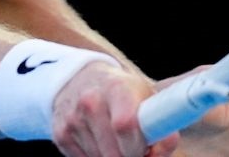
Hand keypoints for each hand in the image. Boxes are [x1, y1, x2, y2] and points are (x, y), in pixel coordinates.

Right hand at [51, 61, 180, 156]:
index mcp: (117, 89)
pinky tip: (101, 143)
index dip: (138, 146)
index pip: (125, 125)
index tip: (147, 150)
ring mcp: (73, 119)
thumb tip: (167, 144)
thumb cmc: (122, 92)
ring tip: (118, 142)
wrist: (81, 80)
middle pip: (114, 152)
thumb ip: (161, 121)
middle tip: (138, 149)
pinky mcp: (60, 135)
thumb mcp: (145, 96)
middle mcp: (90, 101)